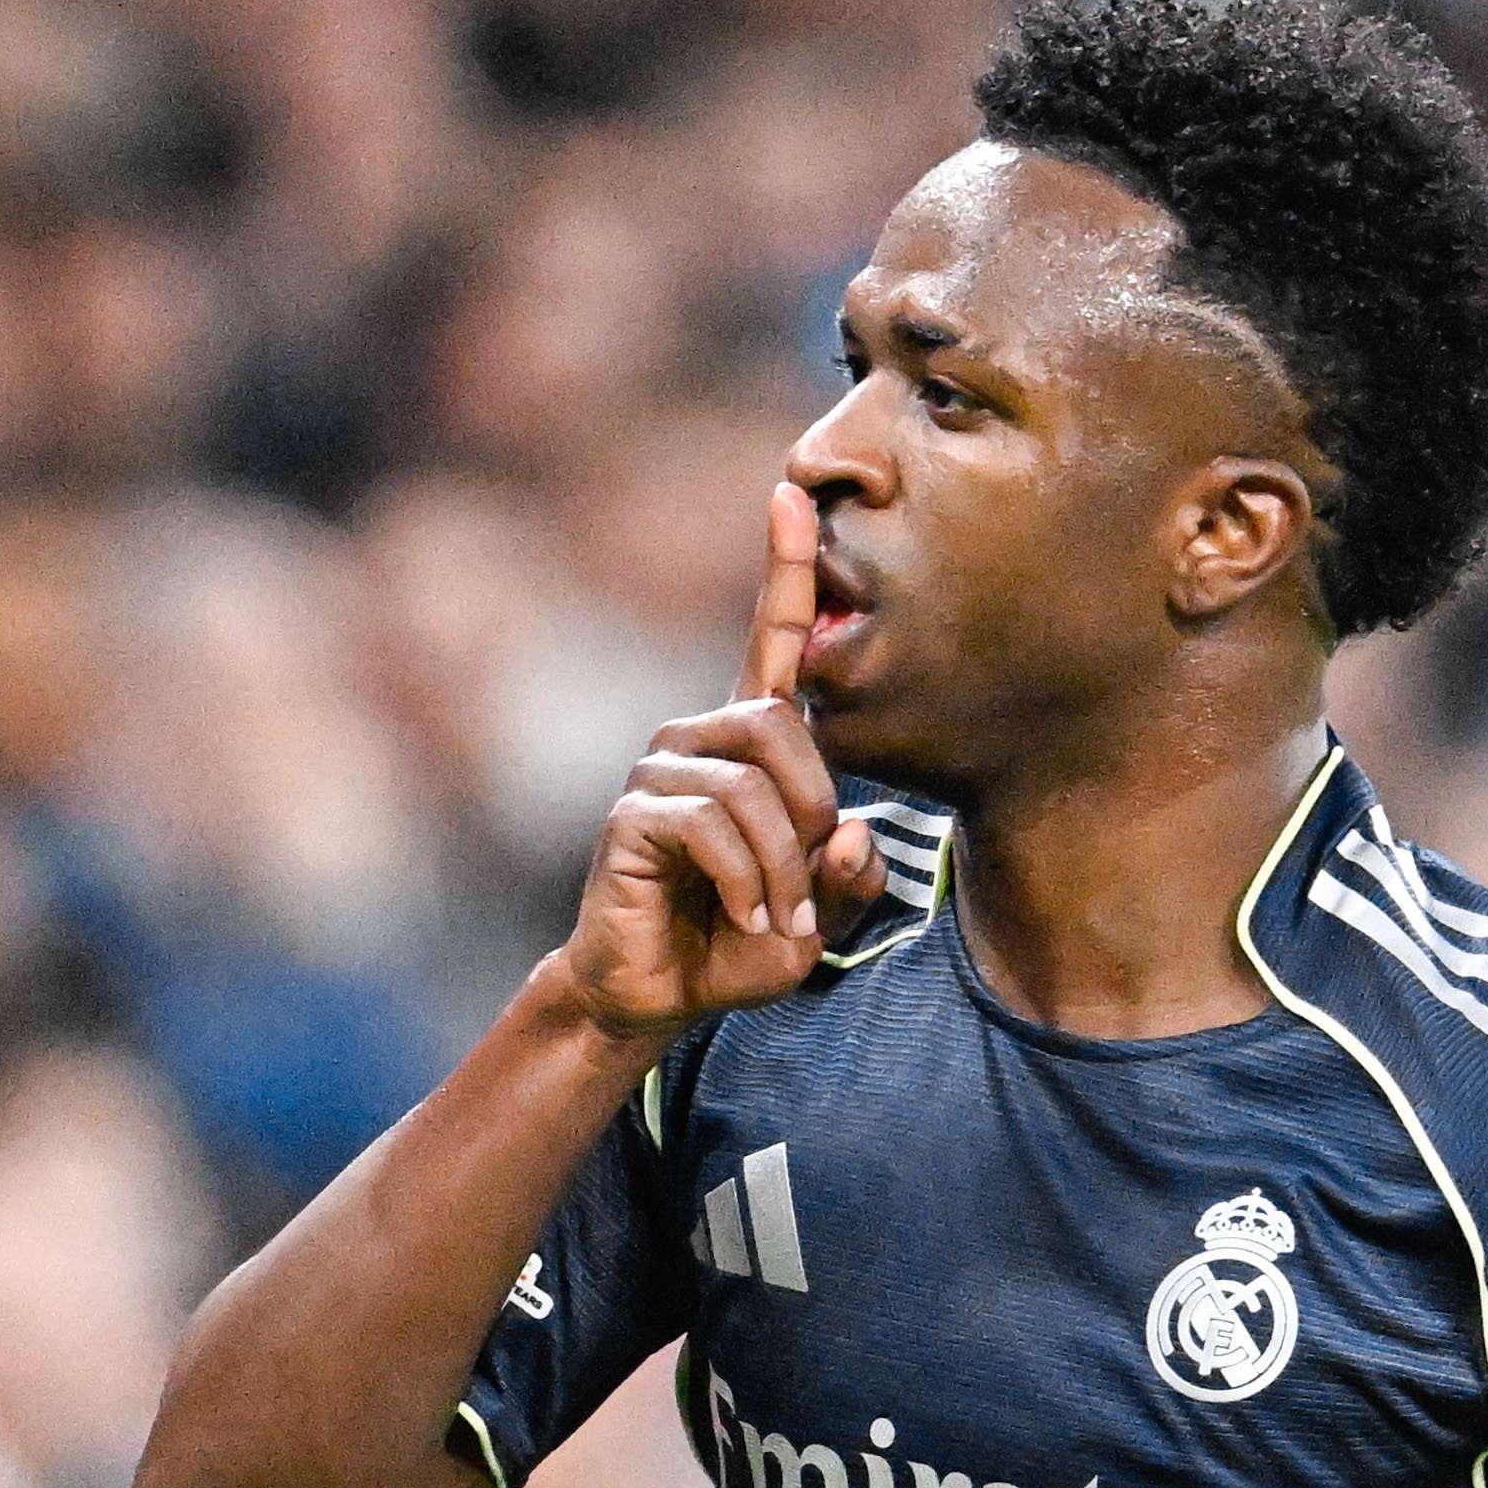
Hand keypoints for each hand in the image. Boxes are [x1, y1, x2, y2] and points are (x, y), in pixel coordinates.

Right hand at [555, 484, 887, 1036]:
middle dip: (811, 808)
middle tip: (807, 884)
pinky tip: (740, 916)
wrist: (657, 994)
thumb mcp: (822, 913)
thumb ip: (853, 875)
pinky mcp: (634, 812)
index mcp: (751, 742)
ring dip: (780, 865)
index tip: (793, 494)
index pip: (772, 637)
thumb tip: (850, 832)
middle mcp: (701, 738)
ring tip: (773, 916)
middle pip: (778, 720)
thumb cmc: (739, 942)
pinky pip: (712, 824)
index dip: (786, 567)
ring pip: (752, 786)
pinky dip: (744, 881)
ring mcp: (660, 769)